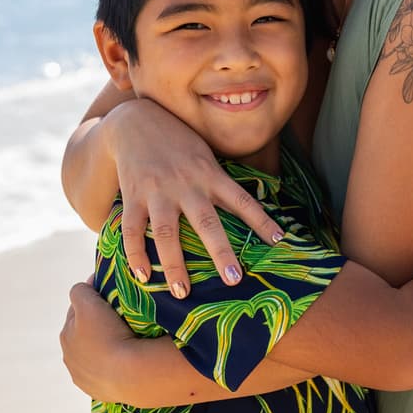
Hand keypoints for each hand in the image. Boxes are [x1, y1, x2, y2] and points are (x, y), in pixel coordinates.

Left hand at [60, 282, 135, 400]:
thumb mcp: (89, 302)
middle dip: (97, 327)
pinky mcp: (100, 393)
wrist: (131, 374)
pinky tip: (124, 362)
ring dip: (104, 348)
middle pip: (85, 335)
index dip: (94, 303)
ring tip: (124, 343)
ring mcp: (84, 378)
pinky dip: (113, 367)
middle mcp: (70, 358)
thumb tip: (86, 286)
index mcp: (65, 335)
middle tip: (119, 321)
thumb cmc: (109, 334)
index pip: (78, 311)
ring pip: (95, 356)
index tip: (110, 299)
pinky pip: (107, 374)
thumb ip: (81, 290)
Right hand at [107, 98, 283, 295]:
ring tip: (182, 293)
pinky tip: (142, 276)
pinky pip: (133, 230)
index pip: (242, 200)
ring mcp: (158, 192)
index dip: (261, 220)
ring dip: (174, 266)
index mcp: (210, 174)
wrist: (133, 119)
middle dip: (221, 253)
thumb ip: (218, 178)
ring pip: (167, 234)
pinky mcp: (133, 196)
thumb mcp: (204, 153)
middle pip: (206, 223)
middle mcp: (186, 184)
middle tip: (234, 280)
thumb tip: (241, 205)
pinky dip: (136, 254)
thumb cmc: (177, 139)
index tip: (279, 240)